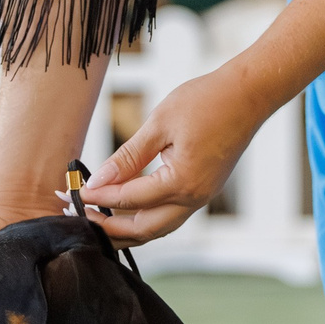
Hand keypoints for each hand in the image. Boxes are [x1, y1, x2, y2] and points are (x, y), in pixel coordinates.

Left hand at [77, 66, 269, 246]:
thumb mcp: (160, 123)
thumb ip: (128, 156)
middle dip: (109, 228)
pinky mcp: (204, 190)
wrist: (250, 94)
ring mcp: (202, 197)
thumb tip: (99, 180)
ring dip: (127, 228)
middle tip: (80, 217)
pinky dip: (146, 217)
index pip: (130, 199)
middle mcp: (195, 198)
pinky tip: (127, 208)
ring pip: (158, 228)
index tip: (74, 194)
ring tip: (99, 220)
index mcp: (183, 182)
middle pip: (144, 230)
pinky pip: (171, 215)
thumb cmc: (207, 101)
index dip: (99, 197)